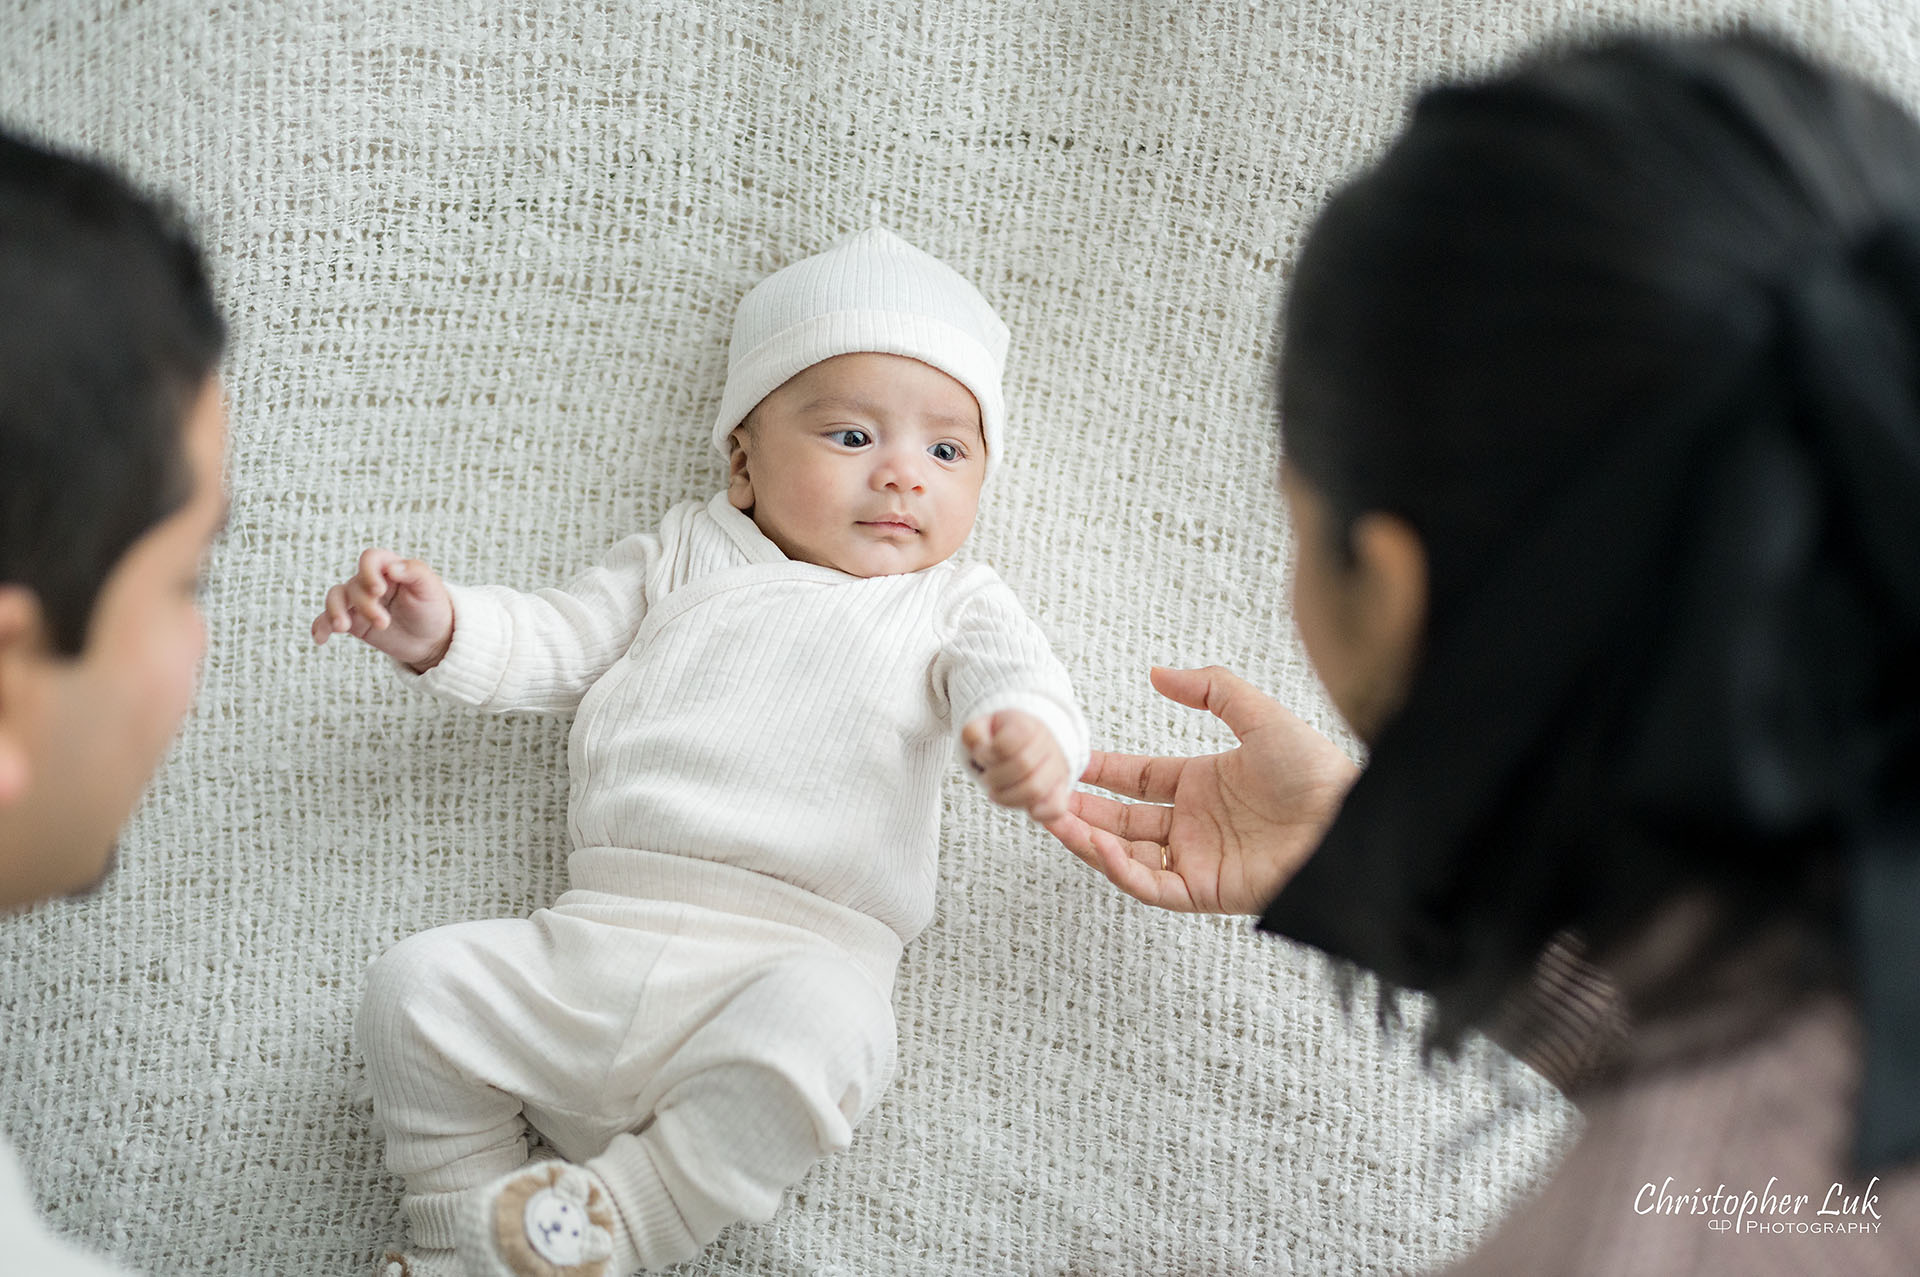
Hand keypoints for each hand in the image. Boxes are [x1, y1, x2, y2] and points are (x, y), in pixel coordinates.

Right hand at [311, 548, 454, 671]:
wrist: (432, 639)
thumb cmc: (433, 608)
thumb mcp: (430, 588)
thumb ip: (414, 572)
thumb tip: (392, 567)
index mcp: (389, 567)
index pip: (370, 558)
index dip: (369, 572)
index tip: (379, 591)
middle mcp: (370, 581)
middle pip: (355, 584)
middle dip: (365, 605)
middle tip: (383, 622)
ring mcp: (358, 601)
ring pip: (335, 597)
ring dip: (336, 611)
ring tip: (343, 628)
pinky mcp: (352, 621)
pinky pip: (327, 619)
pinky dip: (320, 626)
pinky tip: (321, 638)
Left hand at [960, 709, 1071, 822]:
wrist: (1028, 743)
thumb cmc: (1001, 740)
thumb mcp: (982, 727)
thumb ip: (973, 733)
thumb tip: (981, 747)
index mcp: (1027, 726)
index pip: (1004, 745)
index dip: (986, 754)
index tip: (982, 754)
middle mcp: (1047, 744)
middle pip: (1022, 766)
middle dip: (994, 778)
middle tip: (987, 777)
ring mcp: (1057, 768)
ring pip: (1035, 789)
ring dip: (1007, 797)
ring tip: (998, 792)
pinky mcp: (1060, 790)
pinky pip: (1056, 808)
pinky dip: (1040, 813)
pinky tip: (1028, 810)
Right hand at [1042, 666, 1359, 913]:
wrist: (1350, 821)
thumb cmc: (1317, 771)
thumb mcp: (1258, 714)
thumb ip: (1210, 690)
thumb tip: (1158, 674)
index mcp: (1203, 785)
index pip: (1137, 780)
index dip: (1100, 772)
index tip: (1066, 762)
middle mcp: (1194, 824)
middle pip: (1121, 820)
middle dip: (1080, 808)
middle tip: (1041, 795)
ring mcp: (1197, 858)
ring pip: (1126, 855)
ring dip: (1087, 839)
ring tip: (1053, 818)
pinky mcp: (1206, 890)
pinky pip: (1150, 884)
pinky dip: (1118, 868)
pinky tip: (1096, 843)